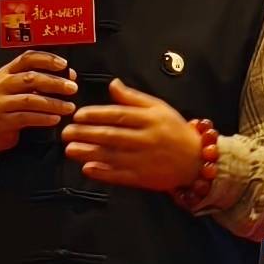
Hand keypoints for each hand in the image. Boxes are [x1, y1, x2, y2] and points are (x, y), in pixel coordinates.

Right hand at [0, 50, 76, 157]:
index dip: (47, 59)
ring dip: (53, 103)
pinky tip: (55, 119)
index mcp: (6, 72)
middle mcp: (1, 85)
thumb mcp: (17, 88)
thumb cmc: (6, 106)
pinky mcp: (2, 120)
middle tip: (72, 88)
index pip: (27, 58)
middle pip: (30, 78)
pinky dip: (43, 118)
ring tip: (68, 107)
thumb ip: (38, 81)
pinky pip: (26, 118)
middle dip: (55, 83)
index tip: (63, 65)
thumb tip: (68, 76)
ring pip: (29, 100)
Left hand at [63, 79, 205, 191]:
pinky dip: (103, 173)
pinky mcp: (144, 179)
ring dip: (88, 153)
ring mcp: (145, 160)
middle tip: (66, 132)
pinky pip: (120, 176)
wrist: (196, 160)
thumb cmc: (175, 130)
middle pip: (112, 135)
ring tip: (70, 149)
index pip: (119, 115)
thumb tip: (112, 85)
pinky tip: (87, 168)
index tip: (78, 115)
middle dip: (86, 133)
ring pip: (112, 156)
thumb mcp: (159, 107)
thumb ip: (133, 97)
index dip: (96, 114)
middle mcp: (147, 139)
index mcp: (150, 119)